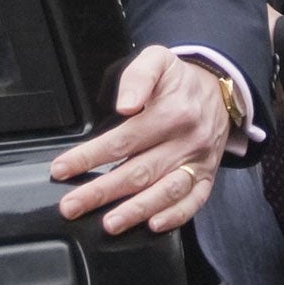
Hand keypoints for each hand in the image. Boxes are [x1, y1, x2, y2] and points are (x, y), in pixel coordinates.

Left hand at [49, 46, 228, 234]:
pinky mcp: (207, 176)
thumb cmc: (180, 80)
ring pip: (165, 191)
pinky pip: (194, 201)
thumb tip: (125, 105)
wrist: (221, 91)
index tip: (62, 169)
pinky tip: (153, 224)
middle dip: (101, 192)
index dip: (89, 157)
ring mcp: (197, 161)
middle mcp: (185, 141)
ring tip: (109, 224)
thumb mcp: (158, 60)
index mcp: (171, 113)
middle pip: (138, 172)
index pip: (123, 140)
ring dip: (136, 210)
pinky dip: (175, 216)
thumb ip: (138, 77)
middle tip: (71, 206)